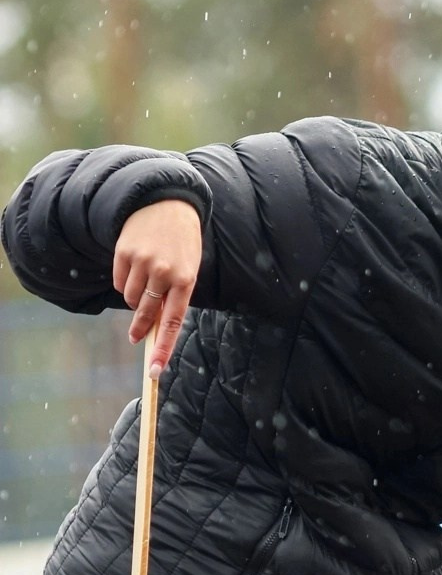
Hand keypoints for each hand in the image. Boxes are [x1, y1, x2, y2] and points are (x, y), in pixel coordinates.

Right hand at [113, 199, 201, 378]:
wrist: (167, 204)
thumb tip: (156, 326)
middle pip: (146, 314)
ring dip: (135, 298)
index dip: (163, 348)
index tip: (155, 370)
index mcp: (186, 280)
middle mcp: (164, 272)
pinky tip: (135, 268)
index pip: (173, 322)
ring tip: (146, 281)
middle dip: (140, 329)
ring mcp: (143, 262)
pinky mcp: (124, 253)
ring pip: (131, 299)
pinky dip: (125, 282)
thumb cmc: (183, 243)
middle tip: (135, 337)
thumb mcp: (189, 268)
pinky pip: (119, 282)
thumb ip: (176, 295)